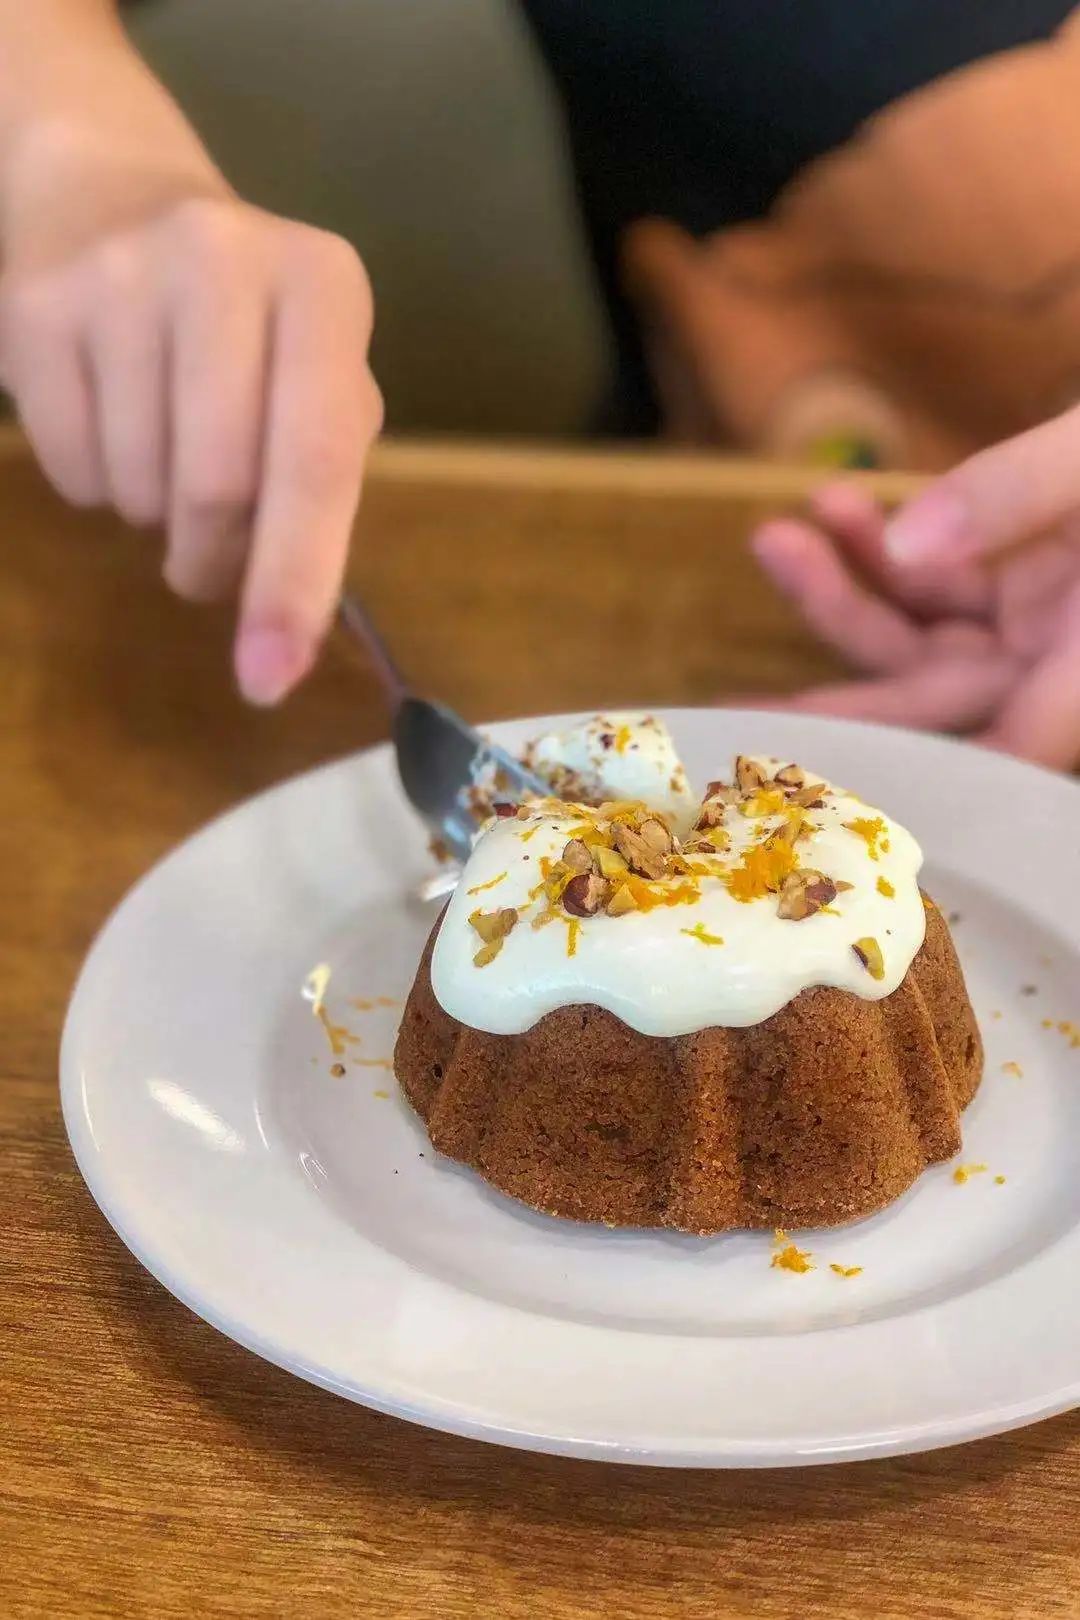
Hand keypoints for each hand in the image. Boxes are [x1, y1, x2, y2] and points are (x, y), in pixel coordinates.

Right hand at [0, 54, 381, 703]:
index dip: (294, 582)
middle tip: (209, 561)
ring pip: (138, 488)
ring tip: (161, 453)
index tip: (270, 678)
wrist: (105, 192)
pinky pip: (68, 469)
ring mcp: (119, 274)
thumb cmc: (242, 321)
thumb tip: (286, 632)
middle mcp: (225, 258)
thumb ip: (320, 482)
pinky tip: (109, 420)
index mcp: (324, 286)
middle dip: (215, 561)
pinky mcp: (33, 304)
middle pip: (219, 489)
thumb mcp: (314, 371)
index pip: (318, 459)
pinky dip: (94, 486)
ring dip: (153, 517)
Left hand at [750, 407, 1079, 768]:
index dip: (912, 785)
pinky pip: (934, 586)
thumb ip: (1020, 491)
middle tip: (727, 714)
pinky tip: (831, 505)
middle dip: (830, 707)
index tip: (815, 789)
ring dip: (839, 597)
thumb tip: (906, 543)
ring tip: (773, 540)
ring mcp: (1038, 629)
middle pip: (933, 711)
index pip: (1006, 753)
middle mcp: (1062, 665)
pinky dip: (881, 550)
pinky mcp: (1021, 589)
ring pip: (918, 645)